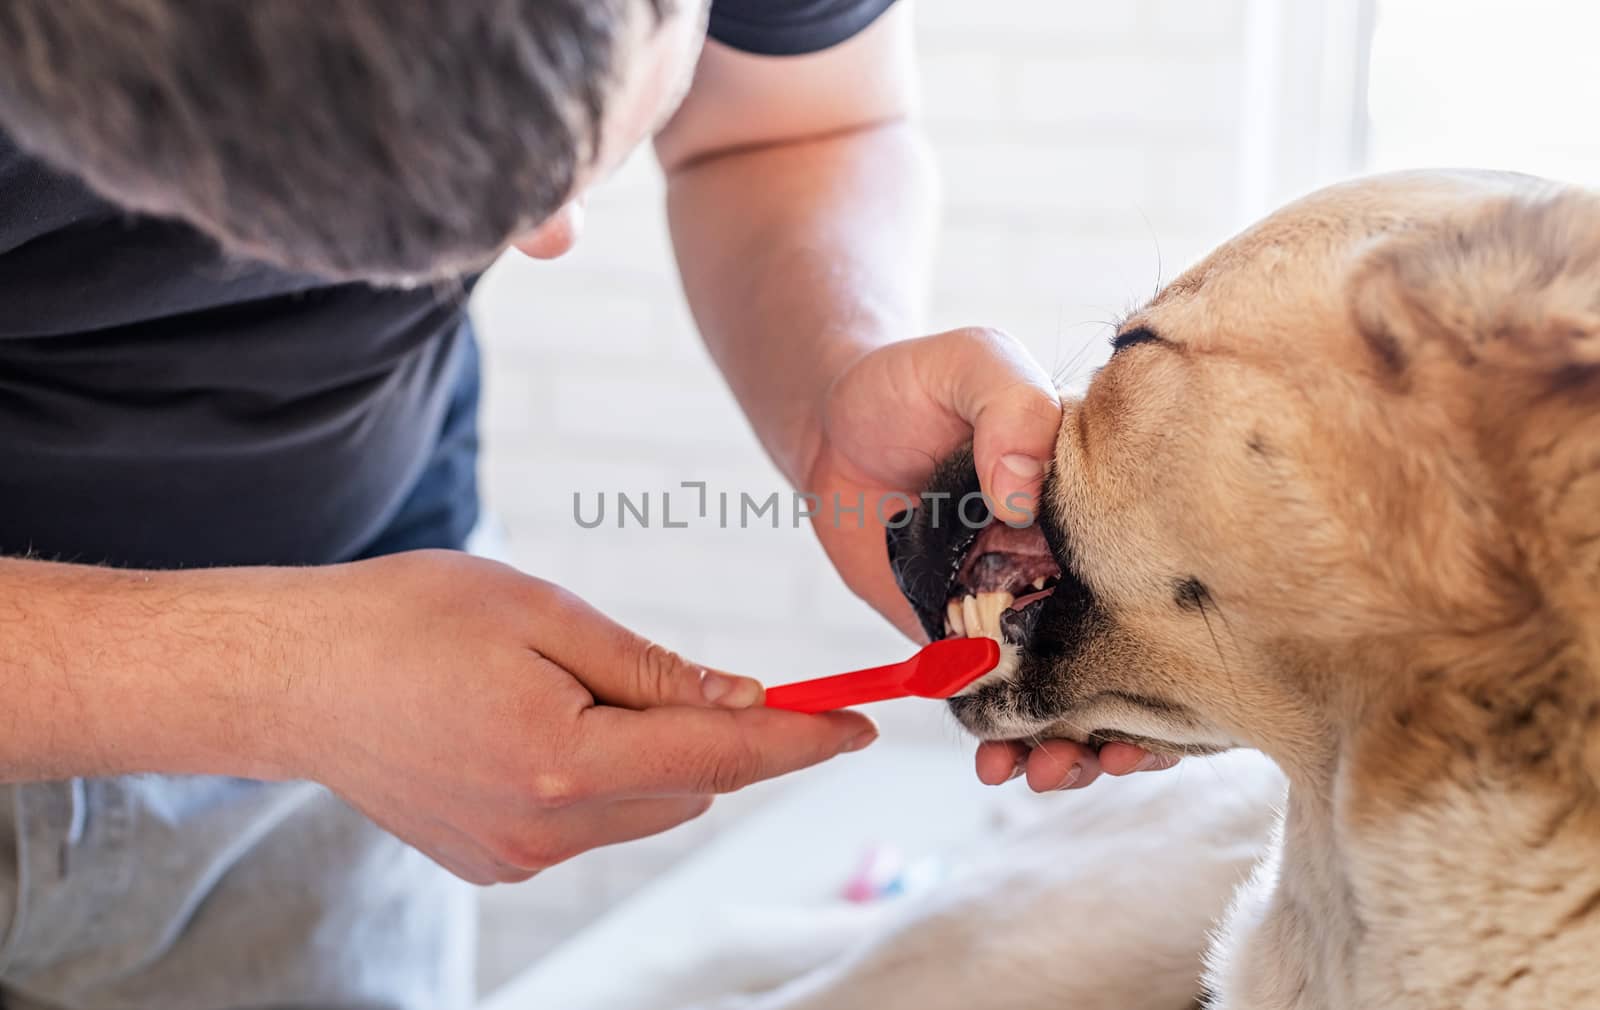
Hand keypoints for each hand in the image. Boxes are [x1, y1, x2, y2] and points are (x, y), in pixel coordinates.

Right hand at [282, 551, 875, 883]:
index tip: (863, 725)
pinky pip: (588, 822)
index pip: (722, 760)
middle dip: (707, 734)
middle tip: (656, 669)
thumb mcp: (541, 616)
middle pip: (689, 788)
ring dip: (647, 756)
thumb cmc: (407, 621)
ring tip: (559, 687)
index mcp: (563, 762)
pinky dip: (596, 777)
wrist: (292, 678)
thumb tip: (743, 705)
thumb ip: (652, 671)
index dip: (801, 742)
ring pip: (642, 806)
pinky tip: (529, 726)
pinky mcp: (493, 863)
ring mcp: (516, 858)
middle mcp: (545, 830)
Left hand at [801, 326, 1174, 787]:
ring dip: (1070, 747)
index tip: (1177, 691)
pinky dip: (1001, 740)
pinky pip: (994, 701)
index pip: (1165, 578)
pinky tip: (994, 763)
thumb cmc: (913, 382)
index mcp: (1099, 506)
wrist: (830, 422)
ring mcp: (1019, 609)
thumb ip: (1007, 407)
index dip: (1181, 641)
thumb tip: (1023, 491)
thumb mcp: (970, 363)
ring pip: (1066, 695)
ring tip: (1046, 772)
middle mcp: (1072, 565)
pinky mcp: (962, 639)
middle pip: (1126, 656)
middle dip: (1133, 722)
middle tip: (1110, 755)